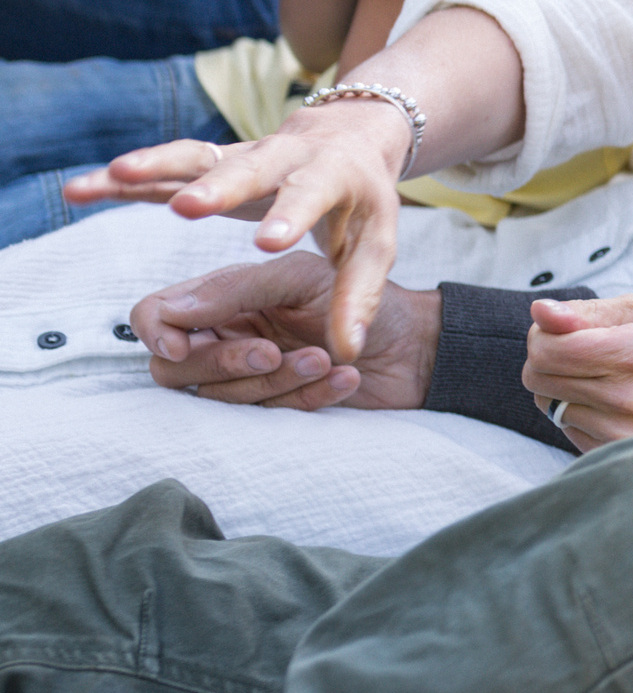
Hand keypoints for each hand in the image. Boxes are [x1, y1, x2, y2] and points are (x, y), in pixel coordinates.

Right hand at [62, 98, 413, 359]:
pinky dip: (122, 179)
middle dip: (218, 189)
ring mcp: (241, 156)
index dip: (291, 219)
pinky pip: (161, 170)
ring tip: (113, 177)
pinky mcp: (209, 163)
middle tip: (189, 207)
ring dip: (154, 167)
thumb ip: (359, 295)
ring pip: (195, 159)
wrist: (345, 137)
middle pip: (249, 171)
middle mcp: (283, 158)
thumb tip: (350, 352)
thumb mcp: (375, 245)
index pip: (312, 197)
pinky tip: (81, 190)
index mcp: (330, 176)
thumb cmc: (362, 203)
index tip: (269, 243)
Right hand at [128, 253, 439, 409]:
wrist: (416, 340)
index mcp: (222, 296)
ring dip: (278, 380)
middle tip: (271, 352)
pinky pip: (270, 415)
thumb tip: (168, 314)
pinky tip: (346, 378)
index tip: (181, 347)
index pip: (155, 315)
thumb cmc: (358, 295)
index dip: (156, 333)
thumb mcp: (297, 278)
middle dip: (224, 364)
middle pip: (176, 368)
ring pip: (224, 396)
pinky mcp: (280, 407)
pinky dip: (308, 398)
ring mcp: (250, 375)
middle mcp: (226, 335)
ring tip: (326, 357)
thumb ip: (234, 290)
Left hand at [524, 296, 632, 453]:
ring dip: (563, 390)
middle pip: (539, 377)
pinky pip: (570, 432)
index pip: (549, 347)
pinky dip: (579, 416)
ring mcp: (625, 433)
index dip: (543, 335)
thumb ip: (590, 312)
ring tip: (603, 380)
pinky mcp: (624, 456)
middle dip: (547, 359)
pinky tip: (612, 407)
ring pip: (551, 406)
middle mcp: (628, 396)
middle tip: (577, 353)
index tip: (560, 331)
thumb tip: (539, 312)